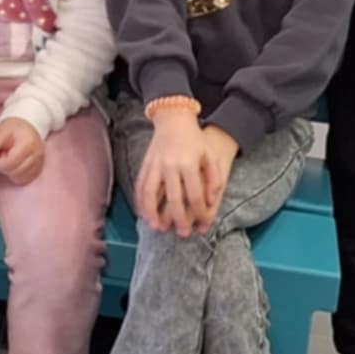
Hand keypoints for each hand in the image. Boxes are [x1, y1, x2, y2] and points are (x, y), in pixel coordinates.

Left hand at [0, 116, 45, 184]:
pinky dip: (15, 175)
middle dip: (2, 168)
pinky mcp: (38, 169)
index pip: (11, 162)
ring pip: (20, 178)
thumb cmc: (14, 128)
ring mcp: (39, 163)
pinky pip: (24, 179)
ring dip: (9, 172)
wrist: (28, 128)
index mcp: (29, 144)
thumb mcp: (3, 129)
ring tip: (5, 160)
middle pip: (15, 172)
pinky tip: (11, 165)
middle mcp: (38, 155)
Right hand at [135, 109, 237, 237]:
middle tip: (182, 234)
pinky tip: (143, 213)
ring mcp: (156, 165)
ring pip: (151, 193)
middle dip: (178, 218)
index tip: (203, 225)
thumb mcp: (210, 155)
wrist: (174, 119)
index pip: (194, 194)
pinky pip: (140, 185)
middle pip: (174, 198)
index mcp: (189, 163)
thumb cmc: (196, 139)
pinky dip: (140, 200)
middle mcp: (171, 165)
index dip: (199, 212)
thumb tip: (211, 201)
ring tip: (156, 227)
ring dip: (152, 212)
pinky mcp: (146, 163)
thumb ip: (214, 178)